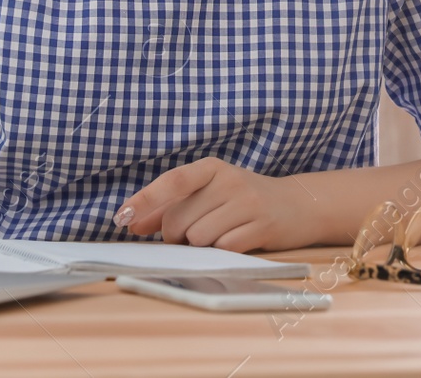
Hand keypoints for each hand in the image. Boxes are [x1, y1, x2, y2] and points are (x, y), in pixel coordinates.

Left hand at [115, 157, 311, 251]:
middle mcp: (230, 180)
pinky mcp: (262, 226)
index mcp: (212, 167)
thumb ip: (172, 206)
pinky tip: (234, 242)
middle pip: (179, 220)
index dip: (145, 200)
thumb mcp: (210, 194)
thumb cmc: (245, 200)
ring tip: (218, 236)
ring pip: (198, 238)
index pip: (172, 182)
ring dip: (200, 247)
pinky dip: (221, 252)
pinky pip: (223, 248)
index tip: (122, 217)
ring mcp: (248, 202)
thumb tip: (132, 222)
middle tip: (194, 235)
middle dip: (177, 236)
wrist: (298, 205)